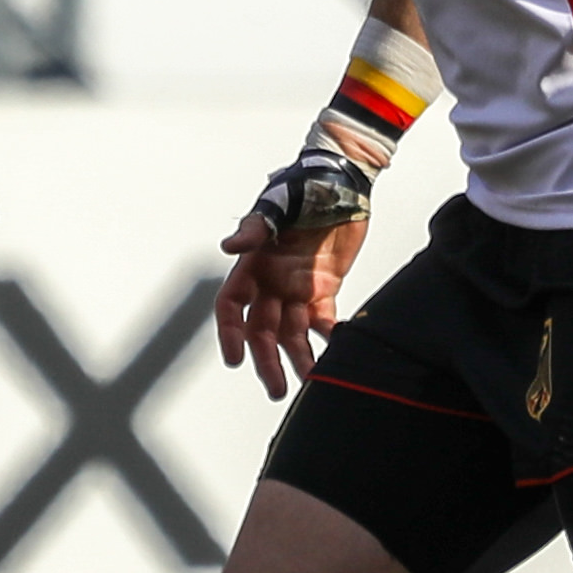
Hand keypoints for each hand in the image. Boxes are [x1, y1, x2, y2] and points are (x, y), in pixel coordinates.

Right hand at [211, 206, 365, 395]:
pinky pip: (324, 319)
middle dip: (266, 360)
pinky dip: (330, 336)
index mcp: (252, 264)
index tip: (234, 359)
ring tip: (310, 382)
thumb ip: (257, 228)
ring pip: (292, 332)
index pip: (232, 306)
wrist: (343, 182)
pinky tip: (338, 352)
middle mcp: (270, 282)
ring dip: (297, 358)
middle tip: (276, 390)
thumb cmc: (304, 187)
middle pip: (262, 330)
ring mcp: (296, 287)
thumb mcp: (279, 205)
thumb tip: (229, 246)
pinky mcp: (324, 287)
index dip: (230, 332)